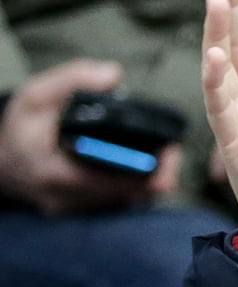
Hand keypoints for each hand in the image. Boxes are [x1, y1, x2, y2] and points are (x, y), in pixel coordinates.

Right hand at [0, 59, 180, 213]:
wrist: (3, 160)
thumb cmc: (21, 127)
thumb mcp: (36, 96)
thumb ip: (72, 80)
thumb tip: (112, 73)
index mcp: (56, 173)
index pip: (115, 181)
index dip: (149, 169)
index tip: (169, 149)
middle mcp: (69, 198)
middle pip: (132, 195)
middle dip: (158, 172)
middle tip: (172, 148)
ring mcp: (79, 210)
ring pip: (130, 203)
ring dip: (149, 180)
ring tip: (162, 155)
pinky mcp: (87, 213)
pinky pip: (122, 204)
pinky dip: (135, 186)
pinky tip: (142, 166)